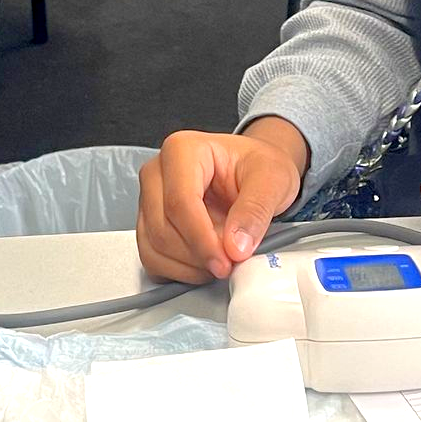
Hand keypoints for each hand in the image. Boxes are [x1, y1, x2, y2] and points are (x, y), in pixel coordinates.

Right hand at [137, 121, 306, 282]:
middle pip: (162, 228)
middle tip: (229, 264)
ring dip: (188, 267)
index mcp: (182, 150)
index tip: (226, 261)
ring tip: (221, 262)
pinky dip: (178, 271)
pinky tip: (204, 265)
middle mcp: (157, 172)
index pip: (180, 202)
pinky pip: (151, 258)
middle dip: (198, 256)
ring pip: (152, 247)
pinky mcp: (148, 224)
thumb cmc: (258, 167)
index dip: (202, 239)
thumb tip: (236, 245)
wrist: (253, 174)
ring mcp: (148, 199)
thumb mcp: (272, 180)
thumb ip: (255, 210)